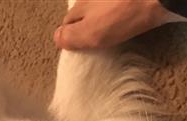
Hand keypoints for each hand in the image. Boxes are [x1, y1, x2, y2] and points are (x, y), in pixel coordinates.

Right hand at [54, 0, 184, 49]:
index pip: (67, 23)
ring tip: (112, 33)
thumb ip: (71, 36)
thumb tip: (56, 38)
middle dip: (85, 26)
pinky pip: (118, 7)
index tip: (78, 49)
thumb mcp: (92, 33)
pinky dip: (119, 15)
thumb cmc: (123, 15)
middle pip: (83, 14)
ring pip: (100, 9)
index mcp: (80, 6)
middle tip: (94, 43)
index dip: (70, 36)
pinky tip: (127, 21)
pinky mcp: (130, 0)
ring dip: (103, 20)